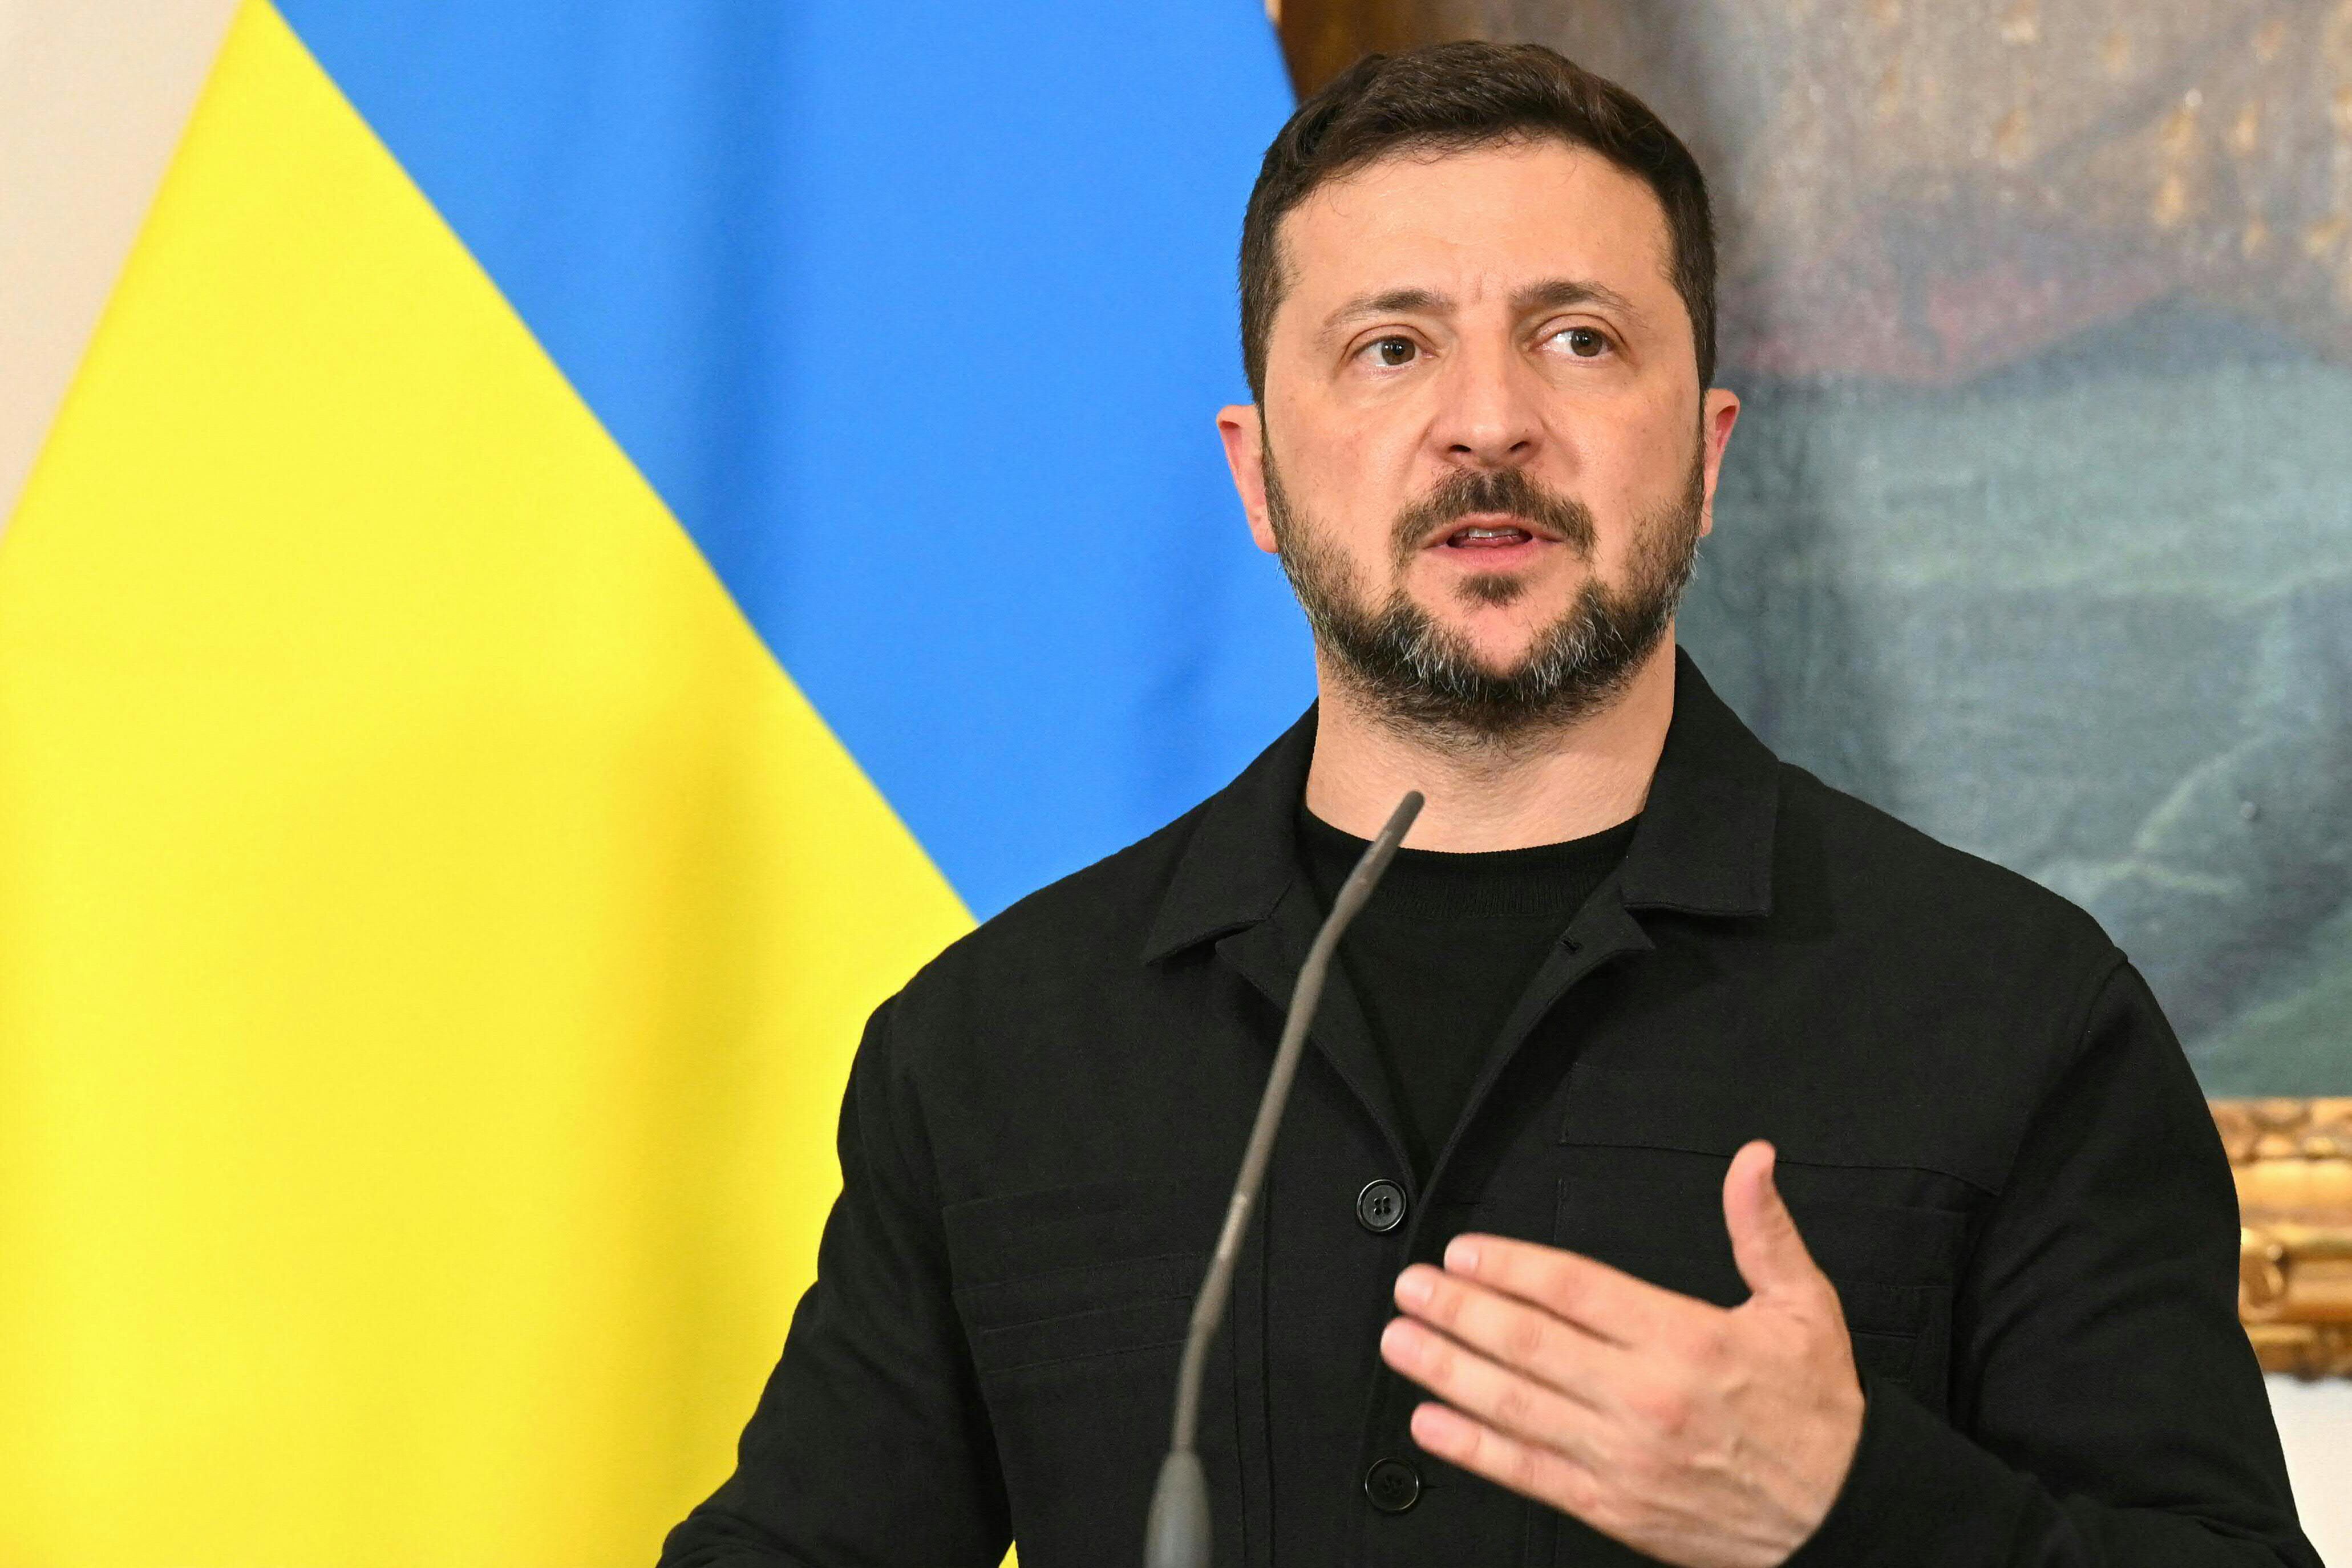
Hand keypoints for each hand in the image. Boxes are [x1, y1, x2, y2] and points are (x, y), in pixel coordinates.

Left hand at [1378, 1141, 1863, 1567]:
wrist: (1842, 1520)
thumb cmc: (1818, 1415)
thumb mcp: (1806, 1308)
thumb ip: (1764, 1231)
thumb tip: (1753, 1162)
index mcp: (1686, 1341)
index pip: (1576, 1291)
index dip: (1512, 1268)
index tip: (1465, 1252)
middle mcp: (1645, 1399)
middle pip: (1530, 1344)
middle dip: (1459, 1311)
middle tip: (1411, 1287)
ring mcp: (1622, 1458)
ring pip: (1516, 1406)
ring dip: (1447, 1371)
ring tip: (1401, 1341)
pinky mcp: (1613, 1507)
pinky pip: (1529, 1472)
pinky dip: (1473, 1448)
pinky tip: (1431, 1423)